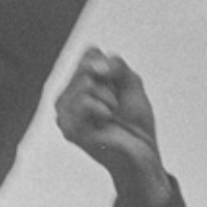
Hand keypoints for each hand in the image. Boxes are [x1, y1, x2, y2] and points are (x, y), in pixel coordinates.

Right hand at [56, 48, 167, 195]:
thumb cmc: (135, 122)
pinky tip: (105, 122)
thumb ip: (117, 66)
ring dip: (109, 98)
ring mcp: (64, 115)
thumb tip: (95, 66)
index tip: (119, 89)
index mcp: (77, 85)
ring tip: (110, 116)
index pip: (90, 54)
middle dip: (111, 84)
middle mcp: (66, 98)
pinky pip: (84, 101)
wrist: (142, 152)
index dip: (112, 68)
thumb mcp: (131, 83)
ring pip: (85, 83)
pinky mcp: (69, 129)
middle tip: (115, 106)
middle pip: (87, 66)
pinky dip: (103, 108)